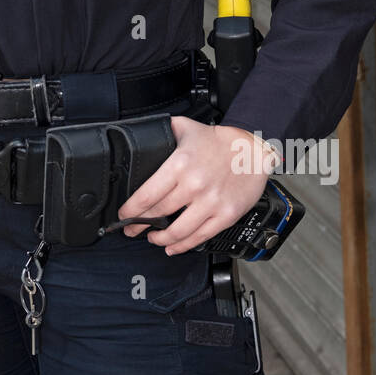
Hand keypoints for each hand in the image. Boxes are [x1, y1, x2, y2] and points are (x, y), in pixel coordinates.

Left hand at [116, 118, 279, 255]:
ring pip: (177, 231)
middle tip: (131, 228)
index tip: (123, 215)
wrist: (251, 148)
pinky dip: (183, 246)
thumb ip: (162, 131)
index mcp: (179, 164)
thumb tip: (141, 136)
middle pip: (158, 214)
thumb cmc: (218, 140)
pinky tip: (173, 247)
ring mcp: (210, 203)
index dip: (131, 210)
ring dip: (160, 239)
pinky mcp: (225, 215)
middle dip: (139, 225)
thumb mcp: (184, 127)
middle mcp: (194, 185)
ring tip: (152, 238)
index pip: (147, 195)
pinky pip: (200, 237)